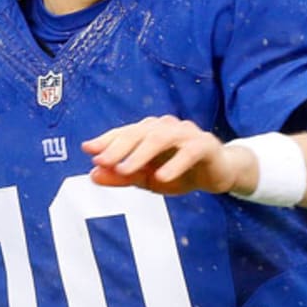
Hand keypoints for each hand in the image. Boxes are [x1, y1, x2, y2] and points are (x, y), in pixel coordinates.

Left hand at [82, 115, 256, 196]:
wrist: (218, 173)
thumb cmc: (180, 172)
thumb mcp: (148, 179)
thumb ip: (122, 177)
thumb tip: (93, 174)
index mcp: (150, 131)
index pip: (124, 132)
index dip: (106, 140)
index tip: (88, 149)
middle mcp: (166, 127)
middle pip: (139, 132)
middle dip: (119, 146)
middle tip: (102, 161)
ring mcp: (186, 133)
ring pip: (161, 138)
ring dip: (141, 154)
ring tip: (126, 170)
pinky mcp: (205, 145)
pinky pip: (189, 152)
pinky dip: (174, 164)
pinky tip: (162, 178)